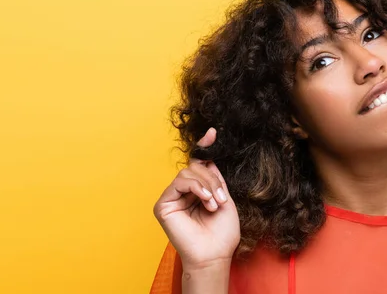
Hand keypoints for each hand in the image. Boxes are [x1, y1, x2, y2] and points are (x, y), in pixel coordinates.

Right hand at [153, 128, 239, 269]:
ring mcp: (172, 198)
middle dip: (212, 179)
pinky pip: (180, 182)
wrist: (215, 254)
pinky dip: (196, 188)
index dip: (204, 147)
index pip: (199, 164)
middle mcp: (183, 192)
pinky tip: (205, 201)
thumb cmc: (221, 233)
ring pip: (188, 172)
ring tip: (214, 203)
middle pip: (196, 167)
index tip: (213, 133)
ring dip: (207, 185)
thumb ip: (214, 176)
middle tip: (221, 198)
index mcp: (198, 190)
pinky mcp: (163, 204)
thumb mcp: (223, 197)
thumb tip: (209, 151)